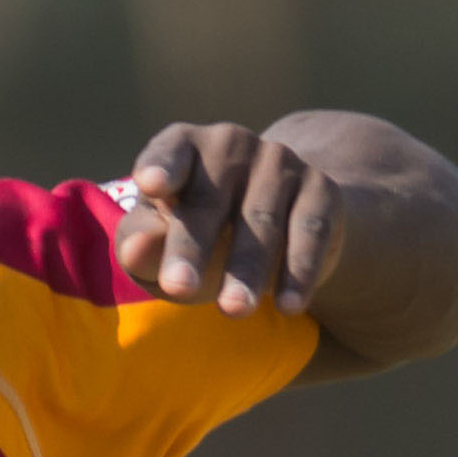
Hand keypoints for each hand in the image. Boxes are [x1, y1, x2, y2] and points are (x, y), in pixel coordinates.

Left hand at [113, 121, 347, 318]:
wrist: (279, 221)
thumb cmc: (196, 233)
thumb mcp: (158, 240)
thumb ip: (140, 243)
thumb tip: (136, 249)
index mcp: (184, 147)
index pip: (171, 151)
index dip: (162, 166)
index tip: (151, 186)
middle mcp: (232, 145)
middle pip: (209, 202)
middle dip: (193, 249)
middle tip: (179, 289)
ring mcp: (280, 163)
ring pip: (261, 221)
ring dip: (248, 269)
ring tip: (234, 311)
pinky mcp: (321, 191)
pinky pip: (310, 232)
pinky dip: (299, 271)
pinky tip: (289, 306)